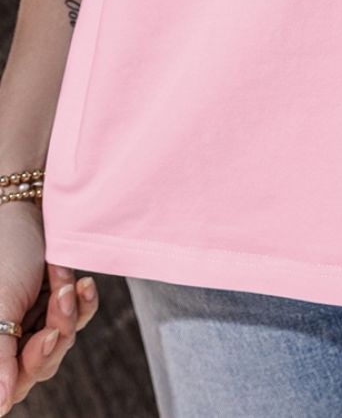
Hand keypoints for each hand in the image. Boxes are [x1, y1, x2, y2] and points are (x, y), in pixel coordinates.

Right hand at [0, 202, 99, 413]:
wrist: (27, 207)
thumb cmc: (5, 251)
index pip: (10, 385)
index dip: (29, 367)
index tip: (47, 337)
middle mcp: (8, 339)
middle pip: (39, 367)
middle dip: (54, 331)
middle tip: (60, 296)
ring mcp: (33, 323)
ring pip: (62, 343)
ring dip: (68, 311)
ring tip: (65, 280)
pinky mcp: (57, 304)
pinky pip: (78, 319)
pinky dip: (83, 302)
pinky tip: (83, 283)